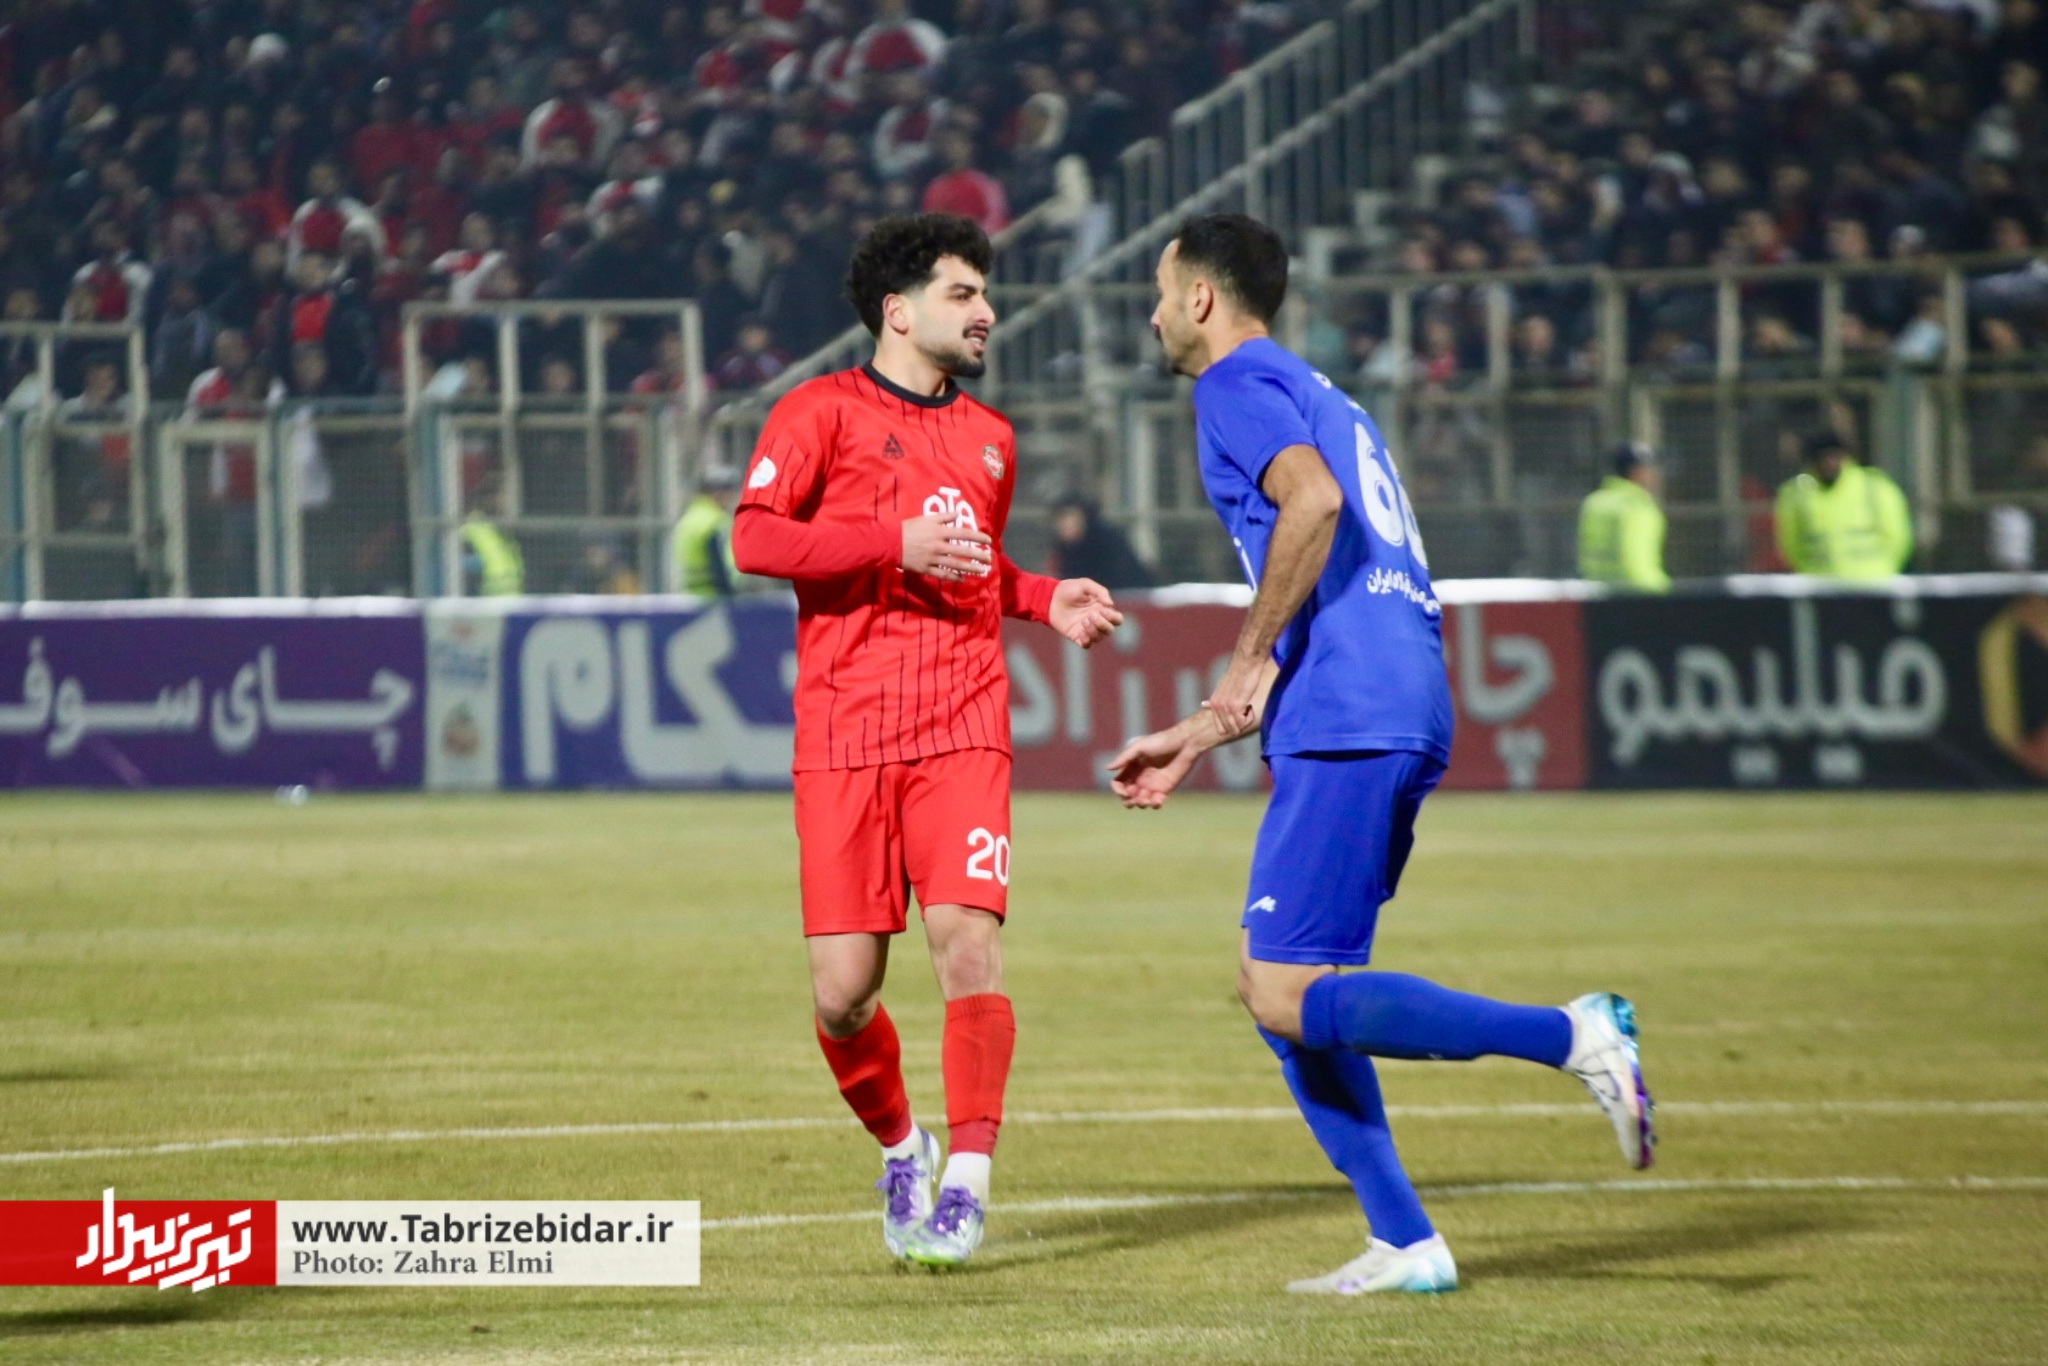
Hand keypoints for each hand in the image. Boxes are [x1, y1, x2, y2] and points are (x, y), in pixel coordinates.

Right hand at [901, 514, 992, 580]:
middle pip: (963, 551)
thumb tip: (957, 515)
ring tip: (982, 571)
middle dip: (978, 555)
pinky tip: (962, 579)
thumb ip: (943, 517)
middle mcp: (940, 546)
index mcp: (940, 532)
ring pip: (956, 565)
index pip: (964, 534)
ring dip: (971, 568)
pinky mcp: (927, 569)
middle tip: (989, 558)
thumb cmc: (908, 528)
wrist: (891, 543)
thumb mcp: (926, 518)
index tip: (988, 540)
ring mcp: (934, 559)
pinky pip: (943, 575)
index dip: (977, 537)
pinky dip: (953, 577)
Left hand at [1049, 578, 1122, 647]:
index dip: (1113, 617)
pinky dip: (1087, 640)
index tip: (1102, 609)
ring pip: (1099, 638)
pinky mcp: (1076, 636)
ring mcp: (1086, 629)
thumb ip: (1100, 591)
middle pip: (1110, 630)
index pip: (1117, 619)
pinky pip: (1087, 645)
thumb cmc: (1068, 589)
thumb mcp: (1085, 584)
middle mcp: (1096, 621)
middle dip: (1103, 624)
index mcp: (1101, 609)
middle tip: (1090, 615)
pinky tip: (1081, 632)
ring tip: (1083, 621)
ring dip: (1094, 631)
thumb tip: (1110, 604)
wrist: (1049, 598)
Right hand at [1106, 716, 1220, 809]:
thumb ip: (1125, 757)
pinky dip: (1155, 804)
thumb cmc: (1161, 741)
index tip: (1125, 792)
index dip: (1118, 790)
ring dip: (1141, 804)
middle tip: (1136, 798)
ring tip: (1148, 799)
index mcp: (1131, 767)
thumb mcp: (1140, 746)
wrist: (1184, 744)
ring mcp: (1152, 785)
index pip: (1118, 783)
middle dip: (1128, 801)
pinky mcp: (1164, 789)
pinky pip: (1155, 803)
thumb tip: (1108, 768)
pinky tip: (1159, 799)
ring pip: (1140, 802)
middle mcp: (1139, 777)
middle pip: (1127, 796)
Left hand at [1206, 654, 1267, 741]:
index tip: (1240, 715)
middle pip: (1227, 732)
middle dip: (1239, 727)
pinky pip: (1243, 723)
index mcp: (1214, 703)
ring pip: (1236, 729)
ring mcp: (1225, 707)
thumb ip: (1214, 699)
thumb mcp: (1221, 687)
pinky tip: (1250, 705)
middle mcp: (1217, 706)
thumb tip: (1203, 705)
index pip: (1220, 729)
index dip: (1232, 727)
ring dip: (1246, 722)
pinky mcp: (1235, 705)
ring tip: (1248, 708)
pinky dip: (1250, 717)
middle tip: (1245, 713)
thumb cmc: (1238, 674)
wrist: (1246, 662)